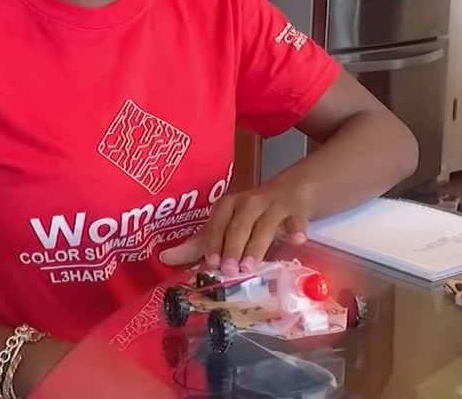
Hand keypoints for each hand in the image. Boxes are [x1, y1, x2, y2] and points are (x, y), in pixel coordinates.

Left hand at [159, 181, 310, 274]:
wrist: (291, 192)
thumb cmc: (251, 215)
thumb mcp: (226, 226)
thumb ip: (199, 244)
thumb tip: (164, 258)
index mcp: (229, 205)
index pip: (218, 222)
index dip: (214, 242)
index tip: (211, 263)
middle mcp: (250, 202)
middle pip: (240, 224)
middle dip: (234, 246)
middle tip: (230, 269)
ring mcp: (274, 206)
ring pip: (265, 225)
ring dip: (257, 245)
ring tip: (251, 266)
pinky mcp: (296, 212)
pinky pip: (296, 221)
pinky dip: (296, 230)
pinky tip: (297, 240)